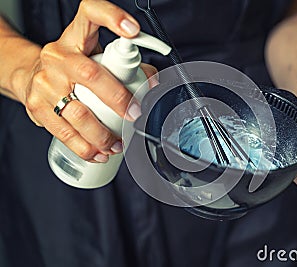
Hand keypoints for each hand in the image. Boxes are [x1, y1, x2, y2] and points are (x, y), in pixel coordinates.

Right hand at [23, 0, 156, 162]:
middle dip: (117, 98)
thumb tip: (153, 81)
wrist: (30, 75)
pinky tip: (99, 152)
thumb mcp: (93, 55)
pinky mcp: (37, 106)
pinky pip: (63, 132)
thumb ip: (124, 64)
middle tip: (134, 114)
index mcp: (76, 37)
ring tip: (118, 144)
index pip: (91, 13)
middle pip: (90, 74)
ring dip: (103, 134)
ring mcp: (45, 82)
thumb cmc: (71, 66)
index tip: (133, 31)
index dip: (112, 18)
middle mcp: (58, 56)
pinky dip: (85, 147)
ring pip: (77, 112)